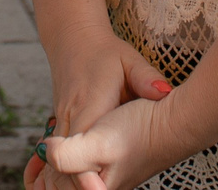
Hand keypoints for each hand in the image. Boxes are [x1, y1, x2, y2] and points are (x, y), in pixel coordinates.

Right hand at [23, 0, 171, 189]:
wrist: (74, 41)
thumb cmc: (106, 54)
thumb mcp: (129, 61)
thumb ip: (146, 79)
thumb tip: (165, 93)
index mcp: (90, 105)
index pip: (83, 144)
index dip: (86, 168)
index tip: (92, 186)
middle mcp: (72, 119)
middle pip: (66, 160)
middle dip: (75, 182)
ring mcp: (63, 124)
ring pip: (55, 161)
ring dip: (62, 181)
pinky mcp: (61, 127)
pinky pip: (52, 156)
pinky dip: (52, 173)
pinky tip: (53, 188)